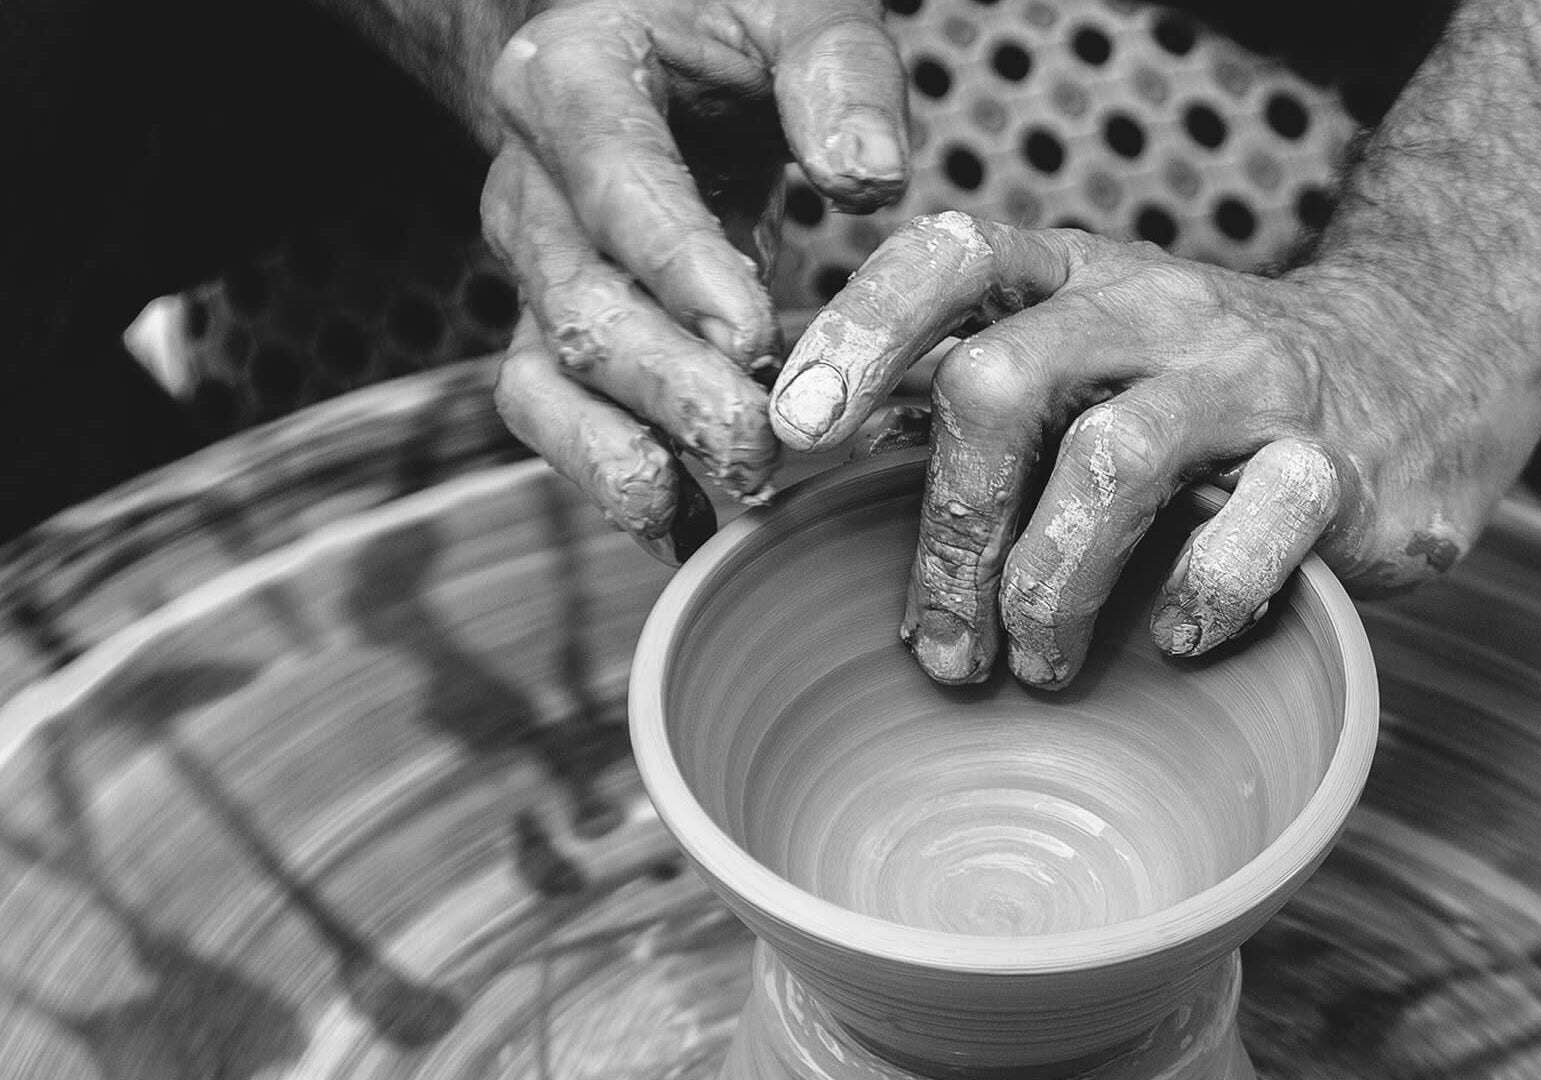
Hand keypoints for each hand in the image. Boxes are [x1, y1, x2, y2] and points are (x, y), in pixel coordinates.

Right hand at [482, 0, 907, 555]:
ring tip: (719, 501)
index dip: (677, 264)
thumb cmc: (736, 22)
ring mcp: (533, 269)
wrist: (655, 39)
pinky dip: (611, 480)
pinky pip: (556, 420)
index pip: (614, 179)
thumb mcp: (801, 8)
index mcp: (571, 76)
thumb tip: (870, 182)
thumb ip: (841, 76)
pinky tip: (684, 530)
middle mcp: (529, 182)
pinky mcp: (553, 332)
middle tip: (763, 444)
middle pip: (577, 302)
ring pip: (545, 378)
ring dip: (627, 453)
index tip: (754, 336)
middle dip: (670, 386)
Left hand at [770, 213, 1540, 688]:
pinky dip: (1191, 604)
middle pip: (1004, 381)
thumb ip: (978, 391)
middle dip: (949, 528)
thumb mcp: (1093, 350)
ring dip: (1047, 587)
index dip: (859, 335)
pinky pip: (1248, 539)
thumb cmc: (1203, 389)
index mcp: (1076, 275)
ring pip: (1113, 464)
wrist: (1425, 363)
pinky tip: (1172, 642)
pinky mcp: (1336, 467)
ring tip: (1037, 666)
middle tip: (938, 643)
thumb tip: (805, 459)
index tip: (793, 433)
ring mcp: (1250, 382)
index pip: (949, 259)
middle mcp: (1156, 308)